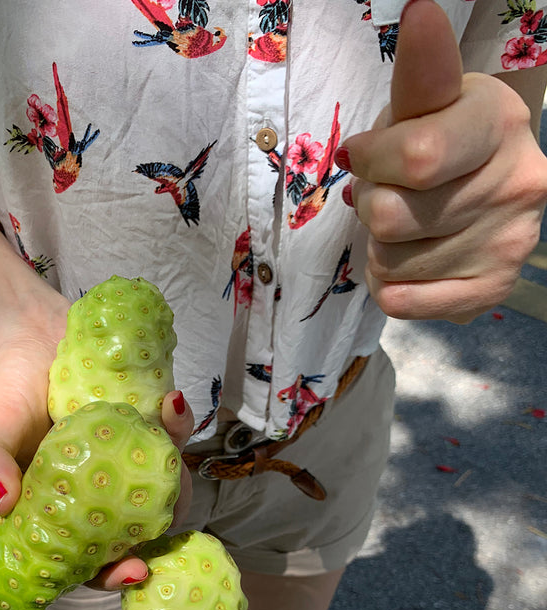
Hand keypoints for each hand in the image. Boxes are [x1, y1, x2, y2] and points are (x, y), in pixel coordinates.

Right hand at [0, 303, 194, 590]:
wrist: (33, 332)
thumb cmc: (8, 390)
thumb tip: (2, 503)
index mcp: (65, 513)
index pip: (91, 560)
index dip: (113, 575)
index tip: (135, 573)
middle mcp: (104, 494)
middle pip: (141, 532)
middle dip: (165, 531)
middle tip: (172, 512)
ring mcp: (131, 462)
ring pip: (165, 486)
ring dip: (176, 474)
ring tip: (169, 442)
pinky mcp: (151, 427)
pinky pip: (172, 435)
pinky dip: (177, 422)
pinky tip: (172, 403)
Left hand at [338, 0, 546, 322]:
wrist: (484, 184)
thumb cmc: (441, 137)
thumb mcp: (426, 102)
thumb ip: (419, 72)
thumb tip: (420, 13)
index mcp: (500, 124)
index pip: (414, 158)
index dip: (372, 161)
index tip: (368, 152)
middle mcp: (517, 186)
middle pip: (391, 218)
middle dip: (372, 204)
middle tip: (391, 193)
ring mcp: (508, 245)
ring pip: (390, 263)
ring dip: (379, 248)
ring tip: (406, 226)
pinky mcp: (490, 292)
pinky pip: (401, 302)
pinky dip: (390, 286)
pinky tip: (410, 260)